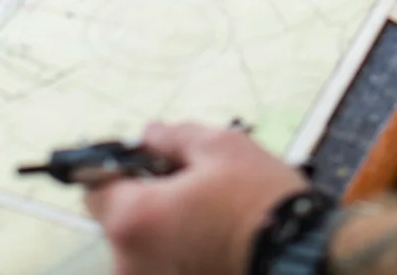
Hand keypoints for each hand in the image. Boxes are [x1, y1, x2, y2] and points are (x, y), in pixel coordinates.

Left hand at [84, 122, 307, 274]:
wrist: (303, 259)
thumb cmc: (261, 203)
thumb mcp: (223, 148)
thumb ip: (175, 138)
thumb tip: (149, 135)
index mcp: (133, 220)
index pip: (94, 188)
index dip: (120, 168)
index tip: (150, 162)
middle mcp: (129, 263)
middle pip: (121, 219)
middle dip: (149, 199)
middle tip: (194, 185)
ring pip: (145, 246)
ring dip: (166, 228)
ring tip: (212, 216)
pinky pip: (164, 264)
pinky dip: (181, 251)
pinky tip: (216, 239)